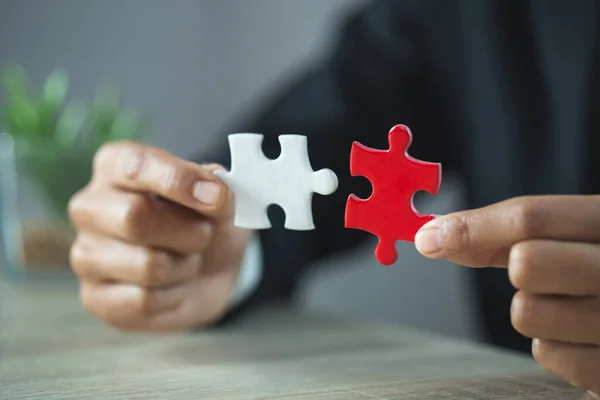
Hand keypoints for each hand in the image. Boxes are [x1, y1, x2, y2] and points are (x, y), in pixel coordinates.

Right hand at [68, 141, 252, 331]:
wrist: (208, 272)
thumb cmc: (204, 223)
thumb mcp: (220, 197)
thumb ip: (217, 188)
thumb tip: (215, 191)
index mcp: (115, 165)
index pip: (136, 165)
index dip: (179, 180)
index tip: (216, 196)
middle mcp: (90, 206)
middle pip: (135, 217)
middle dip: (189, 231)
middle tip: (204, 235)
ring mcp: (86, 254)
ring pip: (147, 265)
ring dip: (186, 266)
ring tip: (186, 259)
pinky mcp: (95, 298)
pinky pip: (145, 300)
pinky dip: (175, 295)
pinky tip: (173, 285)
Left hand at [415, 195, 599, 396]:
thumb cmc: (593, 269)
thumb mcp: (565, 237)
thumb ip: (502, 235)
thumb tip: (433, 236)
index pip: (530, 217)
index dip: (470, 226)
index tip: (429, 237)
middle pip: (526, 263)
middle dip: (517, 269)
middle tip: (541, 274)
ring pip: (526, 313)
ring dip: (535, 310)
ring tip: (571, 305)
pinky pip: (547, 354)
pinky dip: (555, 346)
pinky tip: (581, 335)